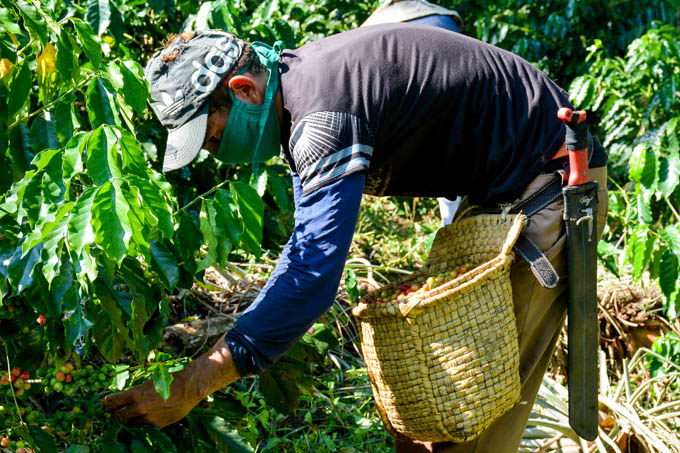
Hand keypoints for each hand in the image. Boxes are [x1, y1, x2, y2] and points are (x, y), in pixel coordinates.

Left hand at [101, 336, 240, 427]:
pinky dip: (144, 420)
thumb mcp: (149, 382)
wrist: (190, 387)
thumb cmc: (170, 379)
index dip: (105, 404)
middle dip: (115, 414)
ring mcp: (149, 419)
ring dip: (129, 418)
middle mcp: (139, 409)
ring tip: (131, 413)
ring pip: (131, 423)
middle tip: (115, 411)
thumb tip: (124, 399)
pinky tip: (149, 413)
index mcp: (135, 395)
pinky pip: (145, 425)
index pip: (111, 402)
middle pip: (118, 417)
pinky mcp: (158, 425)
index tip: (104, 404)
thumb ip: (136, 393)